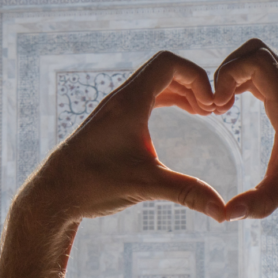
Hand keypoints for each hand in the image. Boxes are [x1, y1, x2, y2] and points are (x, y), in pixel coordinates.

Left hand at [32, 51, 225, 222]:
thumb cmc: (93, 185)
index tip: (212, 106)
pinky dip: (169, 101)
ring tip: (205, 113)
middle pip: (165, 70)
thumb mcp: (146, 186)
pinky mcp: (113, 122)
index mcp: (129, 103)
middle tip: (215, 111)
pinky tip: (183, 119)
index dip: (197, 77)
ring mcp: (116, 109)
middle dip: (194, 84)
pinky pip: (147, 97)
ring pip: (156, 84)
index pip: (169, 64)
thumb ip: (187, 193)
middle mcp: (121, 99)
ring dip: (182, 92)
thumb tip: (223, 213)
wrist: (53, 194)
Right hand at [214, 39, 277, 218]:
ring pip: (257, 59)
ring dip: (232, 75)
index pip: (255, 61)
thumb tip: (225, 215)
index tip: (218, 107)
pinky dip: (240, 83)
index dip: (228, 75)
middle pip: (253, 51)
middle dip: (226, 71)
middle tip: (216, 105)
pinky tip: (233, 110)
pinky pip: (262, 74)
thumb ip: (258, 202)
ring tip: (221, 108)